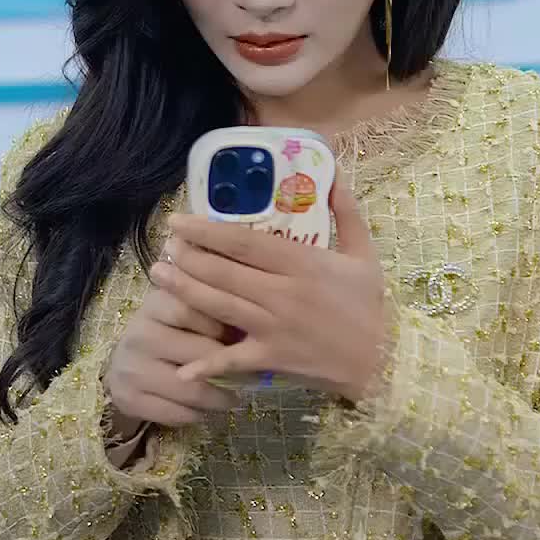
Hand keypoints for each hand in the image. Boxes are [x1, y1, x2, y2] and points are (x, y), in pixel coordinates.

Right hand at [104, 270, 242, 430]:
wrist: (125, 366)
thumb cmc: (167, 335)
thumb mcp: (186, 314)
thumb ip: (214, 312)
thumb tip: (257, 326)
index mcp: (155, 305)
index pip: (194, 310)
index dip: (222, 325)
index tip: (243, 337)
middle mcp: (139, 334)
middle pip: (199, 353)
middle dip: (231, 367)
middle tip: (254, 376)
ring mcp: (131, 369)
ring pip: (191, 389)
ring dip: (220, 398)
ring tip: (234, 398)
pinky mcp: (129, 399)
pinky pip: (177, 413)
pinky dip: (198, 415)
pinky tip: (205, 410)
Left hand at [153, 178, 385, 402]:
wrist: (382, 360)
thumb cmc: (369, 307)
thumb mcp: (364, 254)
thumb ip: (347, 212)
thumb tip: (334, 173)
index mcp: (302, 263)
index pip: (244, 241)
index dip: (207, 230)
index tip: (180, 221)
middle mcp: (282, 293)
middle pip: (223, 271)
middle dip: (188, 256)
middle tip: (164, 245)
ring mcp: (273, 327)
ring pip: (219, 305)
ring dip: (184, 290)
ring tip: (158, 275)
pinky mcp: (271, 357)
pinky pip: (233, 360)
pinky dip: (207, 364)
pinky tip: (181, 366)